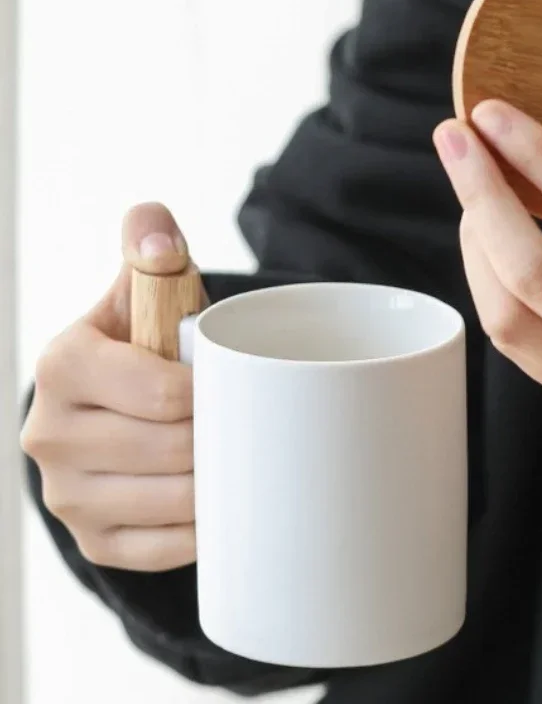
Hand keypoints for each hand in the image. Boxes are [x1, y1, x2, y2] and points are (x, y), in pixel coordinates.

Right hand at [21, 203, 205, 570]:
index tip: (240, 386)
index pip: (163, 393)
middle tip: (251, 422)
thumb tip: (158, 233)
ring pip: (172, 503)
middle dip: (221, 436)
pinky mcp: (91, 540)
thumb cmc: (146, 343)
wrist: (119, 403)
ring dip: (218, 483)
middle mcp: (49, 433)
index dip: (217, 394)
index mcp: (63, 365)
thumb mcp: (146, 291)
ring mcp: (66, 495)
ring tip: (241, 457)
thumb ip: (151, 249)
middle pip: (172, 450)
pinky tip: (218, 502)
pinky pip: (163, 549)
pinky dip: (202, 529)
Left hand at [434, 52, 541, 527]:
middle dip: (479, 197)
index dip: (537, 156)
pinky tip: (491, 253)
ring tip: (472, 196)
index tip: (492, 115)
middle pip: (529, 273)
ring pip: (508, 319)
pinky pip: (518, 347)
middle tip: (455, 141)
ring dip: (474, 249)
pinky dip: (493, 291)